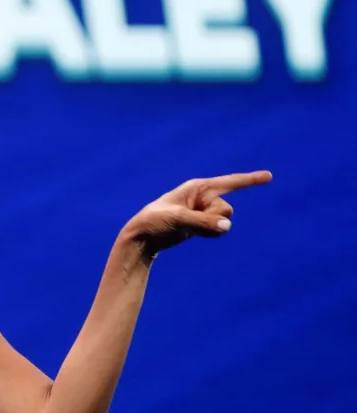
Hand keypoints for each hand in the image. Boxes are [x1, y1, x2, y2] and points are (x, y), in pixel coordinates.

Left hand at [123, 170, 272, 256]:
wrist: (143, 237)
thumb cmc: (155, 221)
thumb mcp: (177, 219)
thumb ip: (203, 222)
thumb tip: (227, 226)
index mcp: (198, 187)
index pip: (230, 182)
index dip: (250, 180)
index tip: (270, 175)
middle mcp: (204, 196)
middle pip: (227, 209)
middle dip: (213, 218)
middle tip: (188, 219)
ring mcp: (204, 210)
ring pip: (225, 220)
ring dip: (210, 227)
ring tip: (186, 226)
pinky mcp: (203, 223)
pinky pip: (219, 229)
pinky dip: (210, 233)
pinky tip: (191, 232)